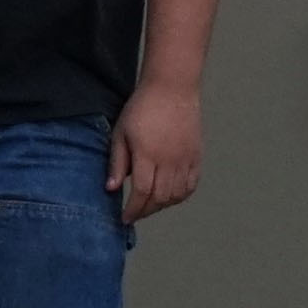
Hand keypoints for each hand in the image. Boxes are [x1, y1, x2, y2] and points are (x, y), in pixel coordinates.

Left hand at [108, 78, 203, 221]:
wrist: (172, 88)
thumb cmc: (142, 109)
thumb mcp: (121, 133)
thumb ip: (118, 163)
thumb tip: (111, 189)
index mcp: (148, 154)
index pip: (143, 193)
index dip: (133, 210)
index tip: (124, 218)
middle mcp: (170, 160)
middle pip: (161, 198)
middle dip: (146, 211)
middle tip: (135, 214)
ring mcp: (186, 158)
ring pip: (177, 194)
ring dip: (163, 205)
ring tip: (150, 205)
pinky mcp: (197, 155)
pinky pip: (191, 184)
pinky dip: (181, 195)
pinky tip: (169, 195)